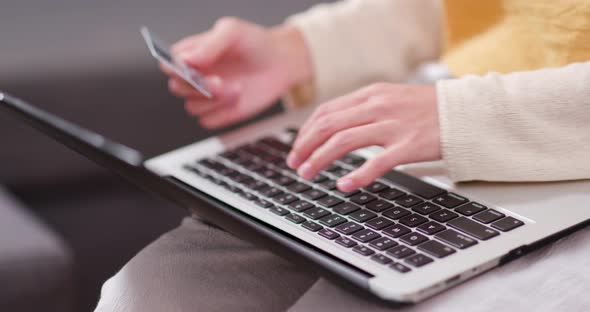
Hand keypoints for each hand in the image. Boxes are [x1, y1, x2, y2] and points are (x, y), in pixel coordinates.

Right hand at [164, 18, 311, 127]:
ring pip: (193, 108)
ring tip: (237, 88)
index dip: (175, 68)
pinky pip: (208, 122)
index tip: (191, 68)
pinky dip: (222, 114)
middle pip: (177, 88)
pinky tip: (238, 100)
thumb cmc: (254, 43)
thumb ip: (209, 44)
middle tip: (219, 81)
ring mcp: (206, 96)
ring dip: (214, 101)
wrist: (280, 62)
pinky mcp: (220, 113)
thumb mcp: (232, 31)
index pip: (168, 64)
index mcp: (191, 54)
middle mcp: (195, 76)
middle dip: (198, 87)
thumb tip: (187, 60)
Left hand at [286, 83, 440, 191]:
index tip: (297, 148)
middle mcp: (378, 106)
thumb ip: (363, 109)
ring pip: (344, 141)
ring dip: (320, 159)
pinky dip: (357, 175)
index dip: (305, 132)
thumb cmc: (428, 109)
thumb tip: (333, 126)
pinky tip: (344, 185)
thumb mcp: (391, 98)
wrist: (466, 112)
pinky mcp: (409, 145)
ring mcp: (393, 125)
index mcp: (371, 95)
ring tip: (307, 174)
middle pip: (329, 126)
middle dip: (305, 146)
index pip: (326, 111)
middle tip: (295, 164)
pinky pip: (377, 162)